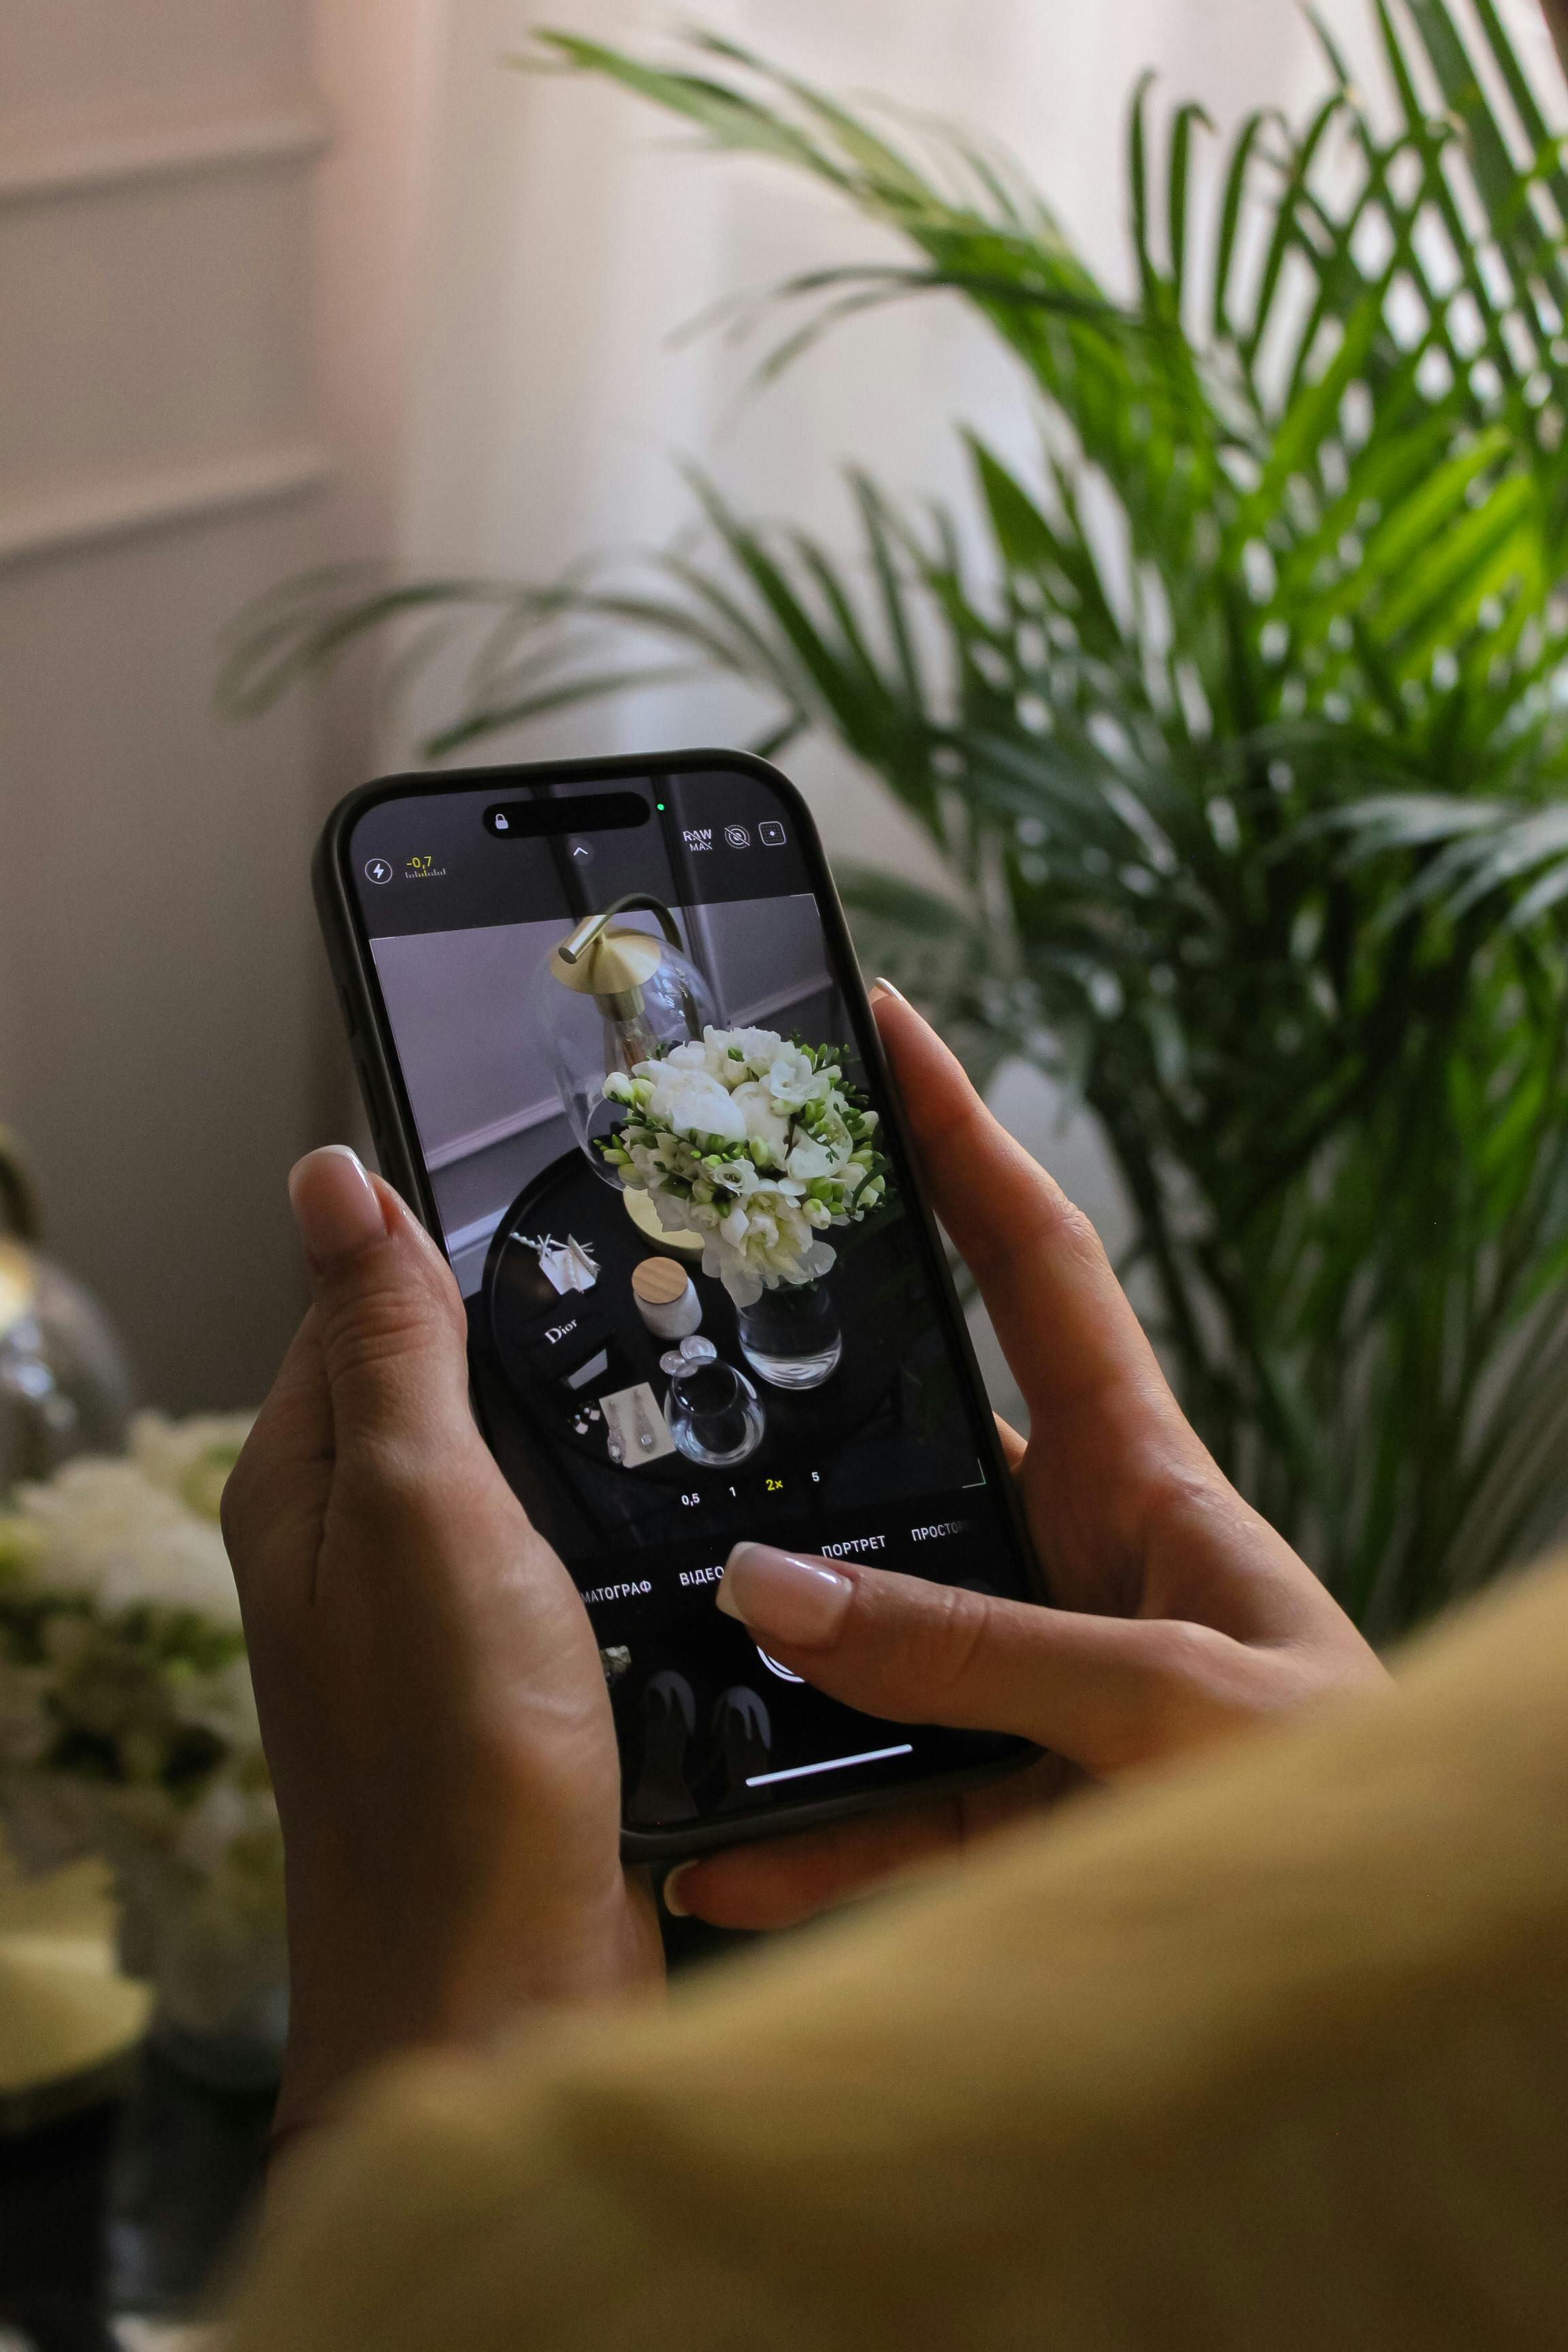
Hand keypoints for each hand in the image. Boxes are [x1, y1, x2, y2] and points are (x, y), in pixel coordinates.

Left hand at [222, 1148, 660, 2137]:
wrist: (503, 1982)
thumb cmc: (448, 1757)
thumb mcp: (419, 1506)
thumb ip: (384, 1343)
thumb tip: (325, 1174)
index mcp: (305, 1480)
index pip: (362, 1299)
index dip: (453, 1235)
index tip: (571, 1178)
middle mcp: (361, 1539)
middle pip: (453, 1378)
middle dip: (548, 1329)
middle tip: (674, 1270)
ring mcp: (443, 1612)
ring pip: (529, 1466)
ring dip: (600, 1428)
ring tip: (709, 1367)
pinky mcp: (525, 1671)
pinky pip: (576, 1554)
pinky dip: (629, 1520)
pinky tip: (702, 1501)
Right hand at [665, 988, 1385, 1929]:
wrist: (1405, 1966)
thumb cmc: (1349, 1792)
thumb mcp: (1177, 1697)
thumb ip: (977, 1651)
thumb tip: (777, 1592)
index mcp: (1144, 1482)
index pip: (1038, 1272)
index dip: (964, 1146)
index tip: (887, 1040)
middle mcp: (1076, 1565)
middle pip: (911, 1454)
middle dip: (800, 1409)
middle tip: (674, 1357)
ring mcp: (1039, 1683)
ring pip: (872, 1647)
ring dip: (774, 1671)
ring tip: (665, 1666)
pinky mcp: (1022, 1807)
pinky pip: (888, 1809)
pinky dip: (805, 1839)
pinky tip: (723, 1863)